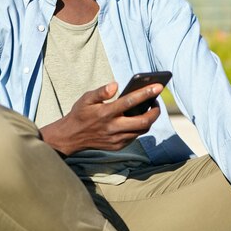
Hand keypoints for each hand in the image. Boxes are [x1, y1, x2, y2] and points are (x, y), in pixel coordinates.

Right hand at [39, 82, 161, 155]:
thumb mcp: (86, 98)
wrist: (71, 137)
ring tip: (150, 109)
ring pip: (141, 130)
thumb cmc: (80, 114)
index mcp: (105, 113)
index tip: (158, 86)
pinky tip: (138, 119)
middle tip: (156, 102)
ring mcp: (116, 139)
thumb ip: (101, 91)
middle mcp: (113, 127)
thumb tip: (115, 85)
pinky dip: (140, 127)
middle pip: (143, 121)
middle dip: (155, 111)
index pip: (130, 102)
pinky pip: (135, 136)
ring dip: (149, 120)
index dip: (146, 93)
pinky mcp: (118, 146)